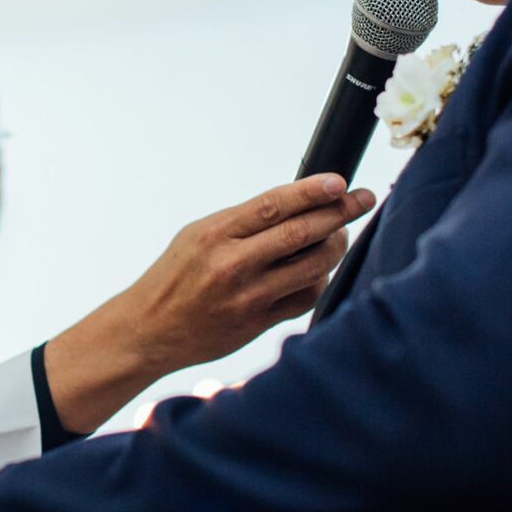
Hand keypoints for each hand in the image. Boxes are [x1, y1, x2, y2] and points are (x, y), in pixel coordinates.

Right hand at [45, 175, 374, 430]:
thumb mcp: (197, 236)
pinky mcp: (256, 324)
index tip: (340, 181)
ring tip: (341, 234)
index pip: (273, 205)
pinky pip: (304, 298)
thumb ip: (243, 223)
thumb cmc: (175, 277)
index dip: (311, 191)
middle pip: (301, 234)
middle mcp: (231, 265)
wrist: (148, 330)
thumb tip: (298, 203)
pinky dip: (318, 280)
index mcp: (214, 235)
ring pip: (311, 266)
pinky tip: (319, 270)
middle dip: (340, 213)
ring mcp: (246, 298)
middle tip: (363, 200)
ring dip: (335, 246)